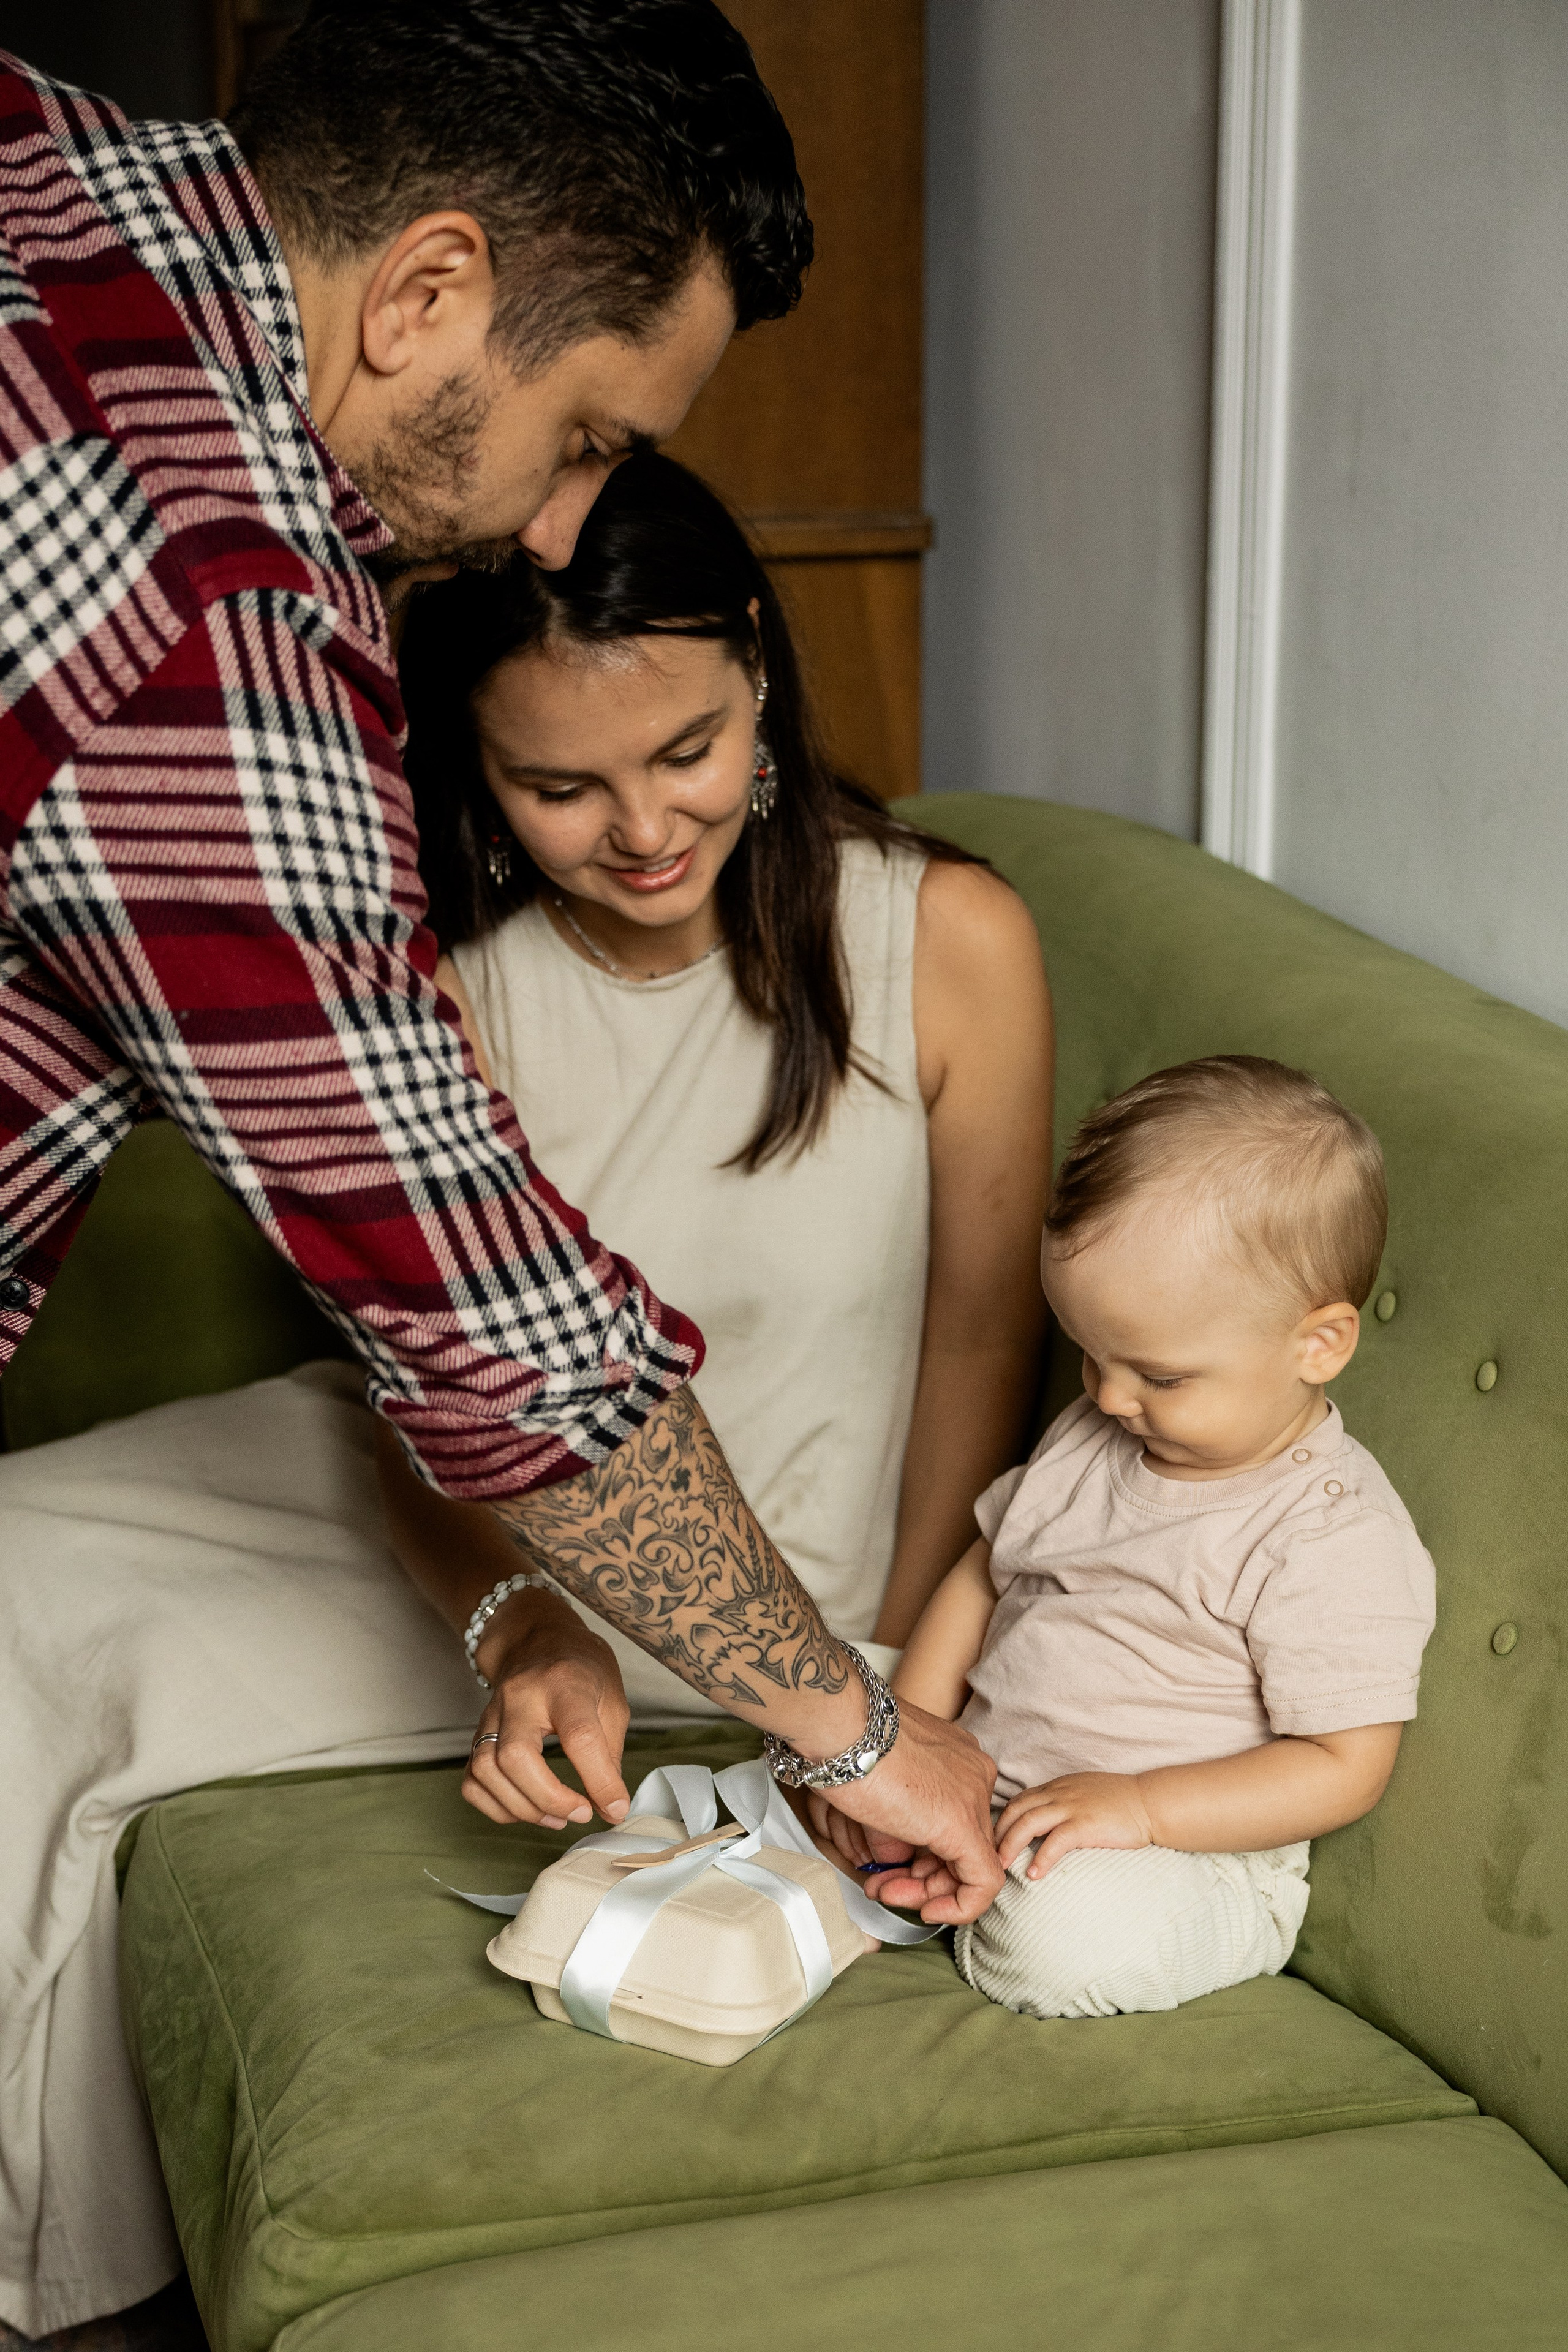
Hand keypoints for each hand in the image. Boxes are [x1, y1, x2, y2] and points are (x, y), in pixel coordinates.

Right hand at [463, 1595, 631, 1831]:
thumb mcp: (611, 1700)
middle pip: (515, 1756)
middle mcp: (521, 1696)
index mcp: (565, 1683)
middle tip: (581, 1813)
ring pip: (486, 1770)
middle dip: (549, 1798)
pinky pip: (472, 1779)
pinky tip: (527, 1807)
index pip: (578, 1736)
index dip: (598, 1779)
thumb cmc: (580, 1668)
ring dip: (523, 1808)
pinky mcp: (477, 1732)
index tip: (615, 1807)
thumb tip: (611, 1807)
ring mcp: (492, 1713)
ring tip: (558, 1817)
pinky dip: (496, 1806)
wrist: (537, 1638)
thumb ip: (609, 1754)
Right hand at [813, 1703, 1002, 1925]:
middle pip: (961, 1844)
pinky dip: (957, 1906)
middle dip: (921, 1879)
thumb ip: (899, 1825)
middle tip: (884, 1887)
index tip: (892, 1869)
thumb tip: (897, 1862)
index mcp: (956, 1758)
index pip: (953, 1822)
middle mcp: (973, 1774)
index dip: (923, 1857)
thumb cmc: (849, 1745)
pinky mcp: (963, 1826)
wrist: (842, 1727)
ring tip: (884, 1892)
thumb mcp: (881, 1787)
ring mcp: (972, 1797)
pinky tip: (925, 1908)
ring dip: (924, 1890)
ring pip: (968, 1864)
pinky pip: (982, 1882)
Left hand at [994, 1772, 1154, 1878]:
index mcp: (1057, 1786)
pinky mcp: (1086, 1823)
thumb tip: (1043, 1824)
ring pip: (1028, 1823)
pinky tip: (1035, 1875)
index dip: (1001, 1821)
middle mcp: (1059, 1793)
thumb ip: (1061, 1803)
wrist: (1149, 1802)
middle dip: (997, 1834)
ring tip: (1001, 1867)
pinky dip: (1041, 1858)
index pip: (1019, 1800)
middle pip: (1016, 1810)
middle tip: (986, 1857)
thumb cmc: (1120, 1802)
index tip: (991, 1841)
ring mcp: (1072, 1807)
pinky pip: (1056, 1841)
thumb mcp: (1083, 1794)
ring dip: (1010, 1846)